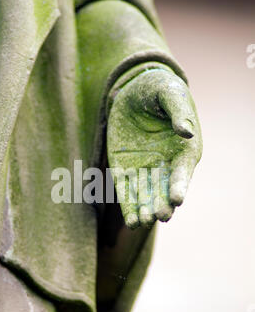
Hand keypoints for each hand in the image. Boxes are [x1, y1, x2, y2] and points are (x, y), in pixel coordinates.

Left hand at [107, 68, 202, 228]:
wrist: (134, 90)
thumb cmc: (158, 89)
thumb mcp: (169, 93)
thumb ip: (178, 111)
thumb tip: (186, 132)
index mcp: (184, 149)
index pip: (182, 171)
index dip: (180, 185)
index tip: (177, 200)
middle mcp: (167, 164)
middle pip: (165, 189)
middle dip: (163, 204)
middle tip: (161, 216)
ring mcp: (146, 169)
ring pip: (147, 195)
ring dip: (146, 210)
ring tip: (143, 221)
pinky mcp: (126, 170)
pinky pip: (128, 192)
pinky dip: (130, 207)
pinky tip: (132, 221)